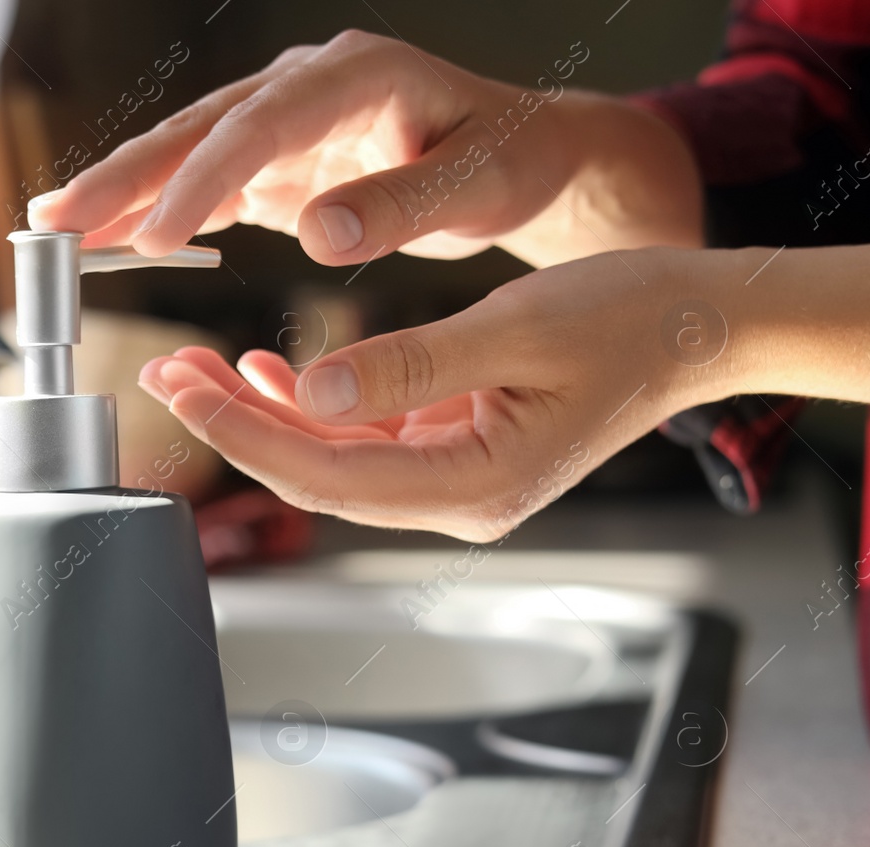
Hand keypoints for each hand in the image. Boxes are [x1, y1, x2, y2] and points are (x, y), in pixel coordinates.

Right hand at [29, 30, 700, 266]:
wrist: (520, 156)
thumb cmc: (508, 163)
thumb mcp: (477, 185)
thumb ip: (400, 205)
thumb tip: (318, 233)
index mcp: (356, 75)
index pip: (261, 124)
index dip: (203, 178)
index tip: (157, 233)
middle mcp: (308, 86)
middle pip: (201, 127)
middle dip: (127, 176)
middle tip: (59, 222)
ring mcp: (285, 121)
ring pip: (188, 152)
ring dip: (123, 191)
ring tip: (56, 228)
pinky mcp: (277, 161)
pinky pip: (205, 184)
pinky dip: (158, 211)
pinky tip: (110, 239)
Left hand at [135, 248, 746, 541]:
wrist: (702, 326)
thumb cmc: (632, 321)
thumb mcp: (515, 330)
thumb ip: (409, 367)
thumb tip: (310, 392)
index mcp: (473, 486)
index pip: (325, 476)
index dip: (244, 437)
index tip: (183, 392)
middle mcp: (458, 501)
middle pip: (317, 475)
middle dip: (235, 426)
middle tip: (167, 373)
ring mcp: (456, 482)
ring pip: (333, 459)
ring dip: (264, 416)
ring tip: (198, 368)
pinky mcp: (455, 453)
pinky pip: (365, 441)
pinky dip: (314, 408)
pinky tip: (271, 376)